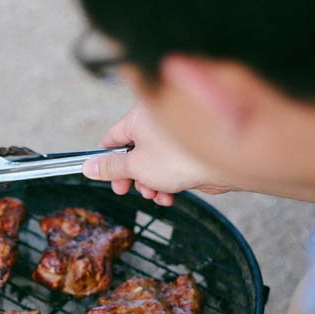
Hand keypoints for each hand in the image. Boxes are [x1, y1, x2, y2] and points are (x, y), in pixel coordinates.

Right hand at [82, 106, 236, 206]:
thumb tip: (89, 167)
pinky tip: (171, 195)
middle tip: (129, 191)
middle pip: (135, 151)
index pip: (113, 137)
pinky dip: (169, 180)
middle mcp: (158, 122)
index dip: (108, 160)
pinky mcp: (192, 150)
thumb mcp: (136, 166)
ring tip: (156, 196)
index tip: (108, 177)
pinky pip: (173, 165)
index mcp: (140, 117)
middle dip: (133, 176)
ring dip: (151, 182)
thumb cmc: (180, 156)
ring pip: (155, 161)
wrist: (225, 162)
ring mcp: (177, 137)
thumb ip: (111, 167)